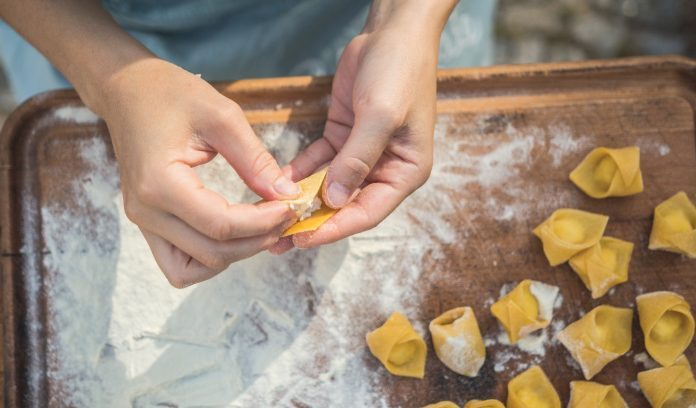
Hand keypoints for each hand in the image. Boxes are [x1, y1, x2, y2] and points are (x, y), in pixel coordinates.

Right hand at [102, 58, 298, 286]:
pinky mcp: (148, 223)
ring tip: (261, 227)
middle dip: (256, 240)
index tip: (291, 206)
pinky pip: (178, 263)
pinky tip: (234, 233)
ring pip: (192, 269)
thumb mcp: (222, 117)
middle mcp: (145, 211)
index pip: (221, 225)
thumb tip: (287, 194)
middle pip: (212, 253)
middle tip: (285, 216)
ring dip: (233, 255)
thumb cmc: (171, 94)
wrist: (127, 90)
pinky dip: (209, 258)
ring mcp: (143, 221)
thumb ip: (255, 160)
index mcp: (159, 183)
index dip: (263, 223)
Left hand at [271, 1, 453, 252]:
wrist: (392, 33)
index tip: (303, 238)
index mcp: (405, 172)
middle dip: (314, 220)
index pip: (367, 212)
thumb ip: (357, 159)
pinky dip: (300, 172)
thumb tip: (332, 199)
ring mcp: (362, 154)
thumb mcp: (381, 116)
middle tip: (278, 238)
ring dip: (303, 201)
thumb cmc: (399, 73)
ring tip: (272, 218)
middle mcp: (385, 169)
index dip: (335, 228)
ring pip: (329, 187)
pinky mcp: (343, 137)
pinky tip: (276, 182)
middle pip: (346, 205)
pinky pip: (319, 162)